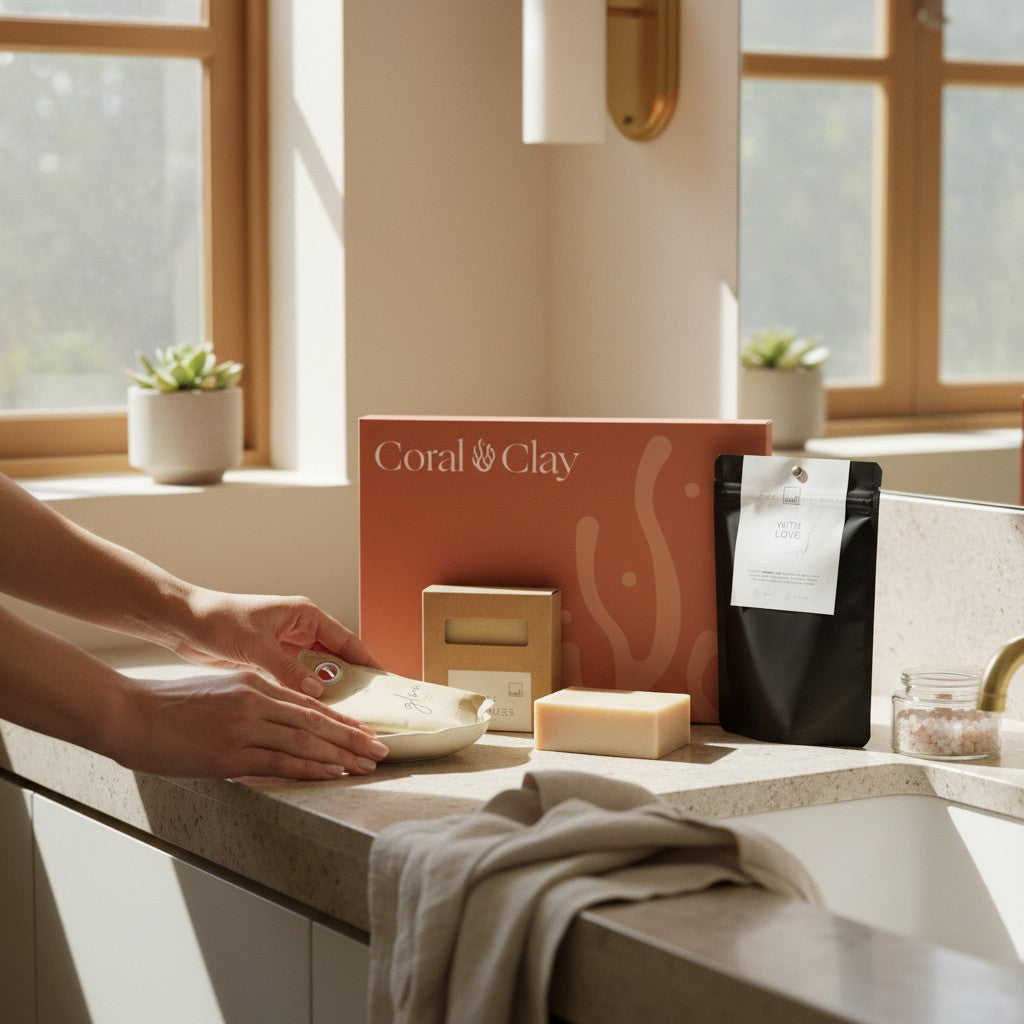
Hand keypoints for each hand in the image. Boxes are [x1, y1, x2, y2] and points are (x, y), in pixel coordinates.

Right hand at [112, 669, 389, 779]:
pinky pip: (280, 763)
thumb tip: (274, 726)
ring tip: (368, 765)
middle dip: (353, 739)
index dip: (341, 721)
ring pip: (306, 743)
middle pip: (317, 723)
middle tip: (381, 750)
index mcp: (253, 683)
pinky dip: (311, 770)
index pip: (309, 705)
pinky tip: (333, 775)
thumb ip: (249, 704)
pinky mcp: (229, 755)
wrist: (126, 712)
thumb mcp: (217, 691)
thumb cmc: (165, 705)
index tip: (365, 732)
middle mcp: (255, 701)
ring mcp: (244, 728)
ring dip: (342, 756)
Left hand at [169, 589, 379, 696]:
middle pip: (337, 658)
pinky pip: (299, 681)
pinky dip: (308, 697)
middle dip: (353, 681)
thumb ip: (288, 669)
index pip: (346, 641)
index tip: (384, 682)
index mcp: (304, 616)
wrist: (184, 622)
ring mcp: (287, 647)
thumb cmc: (218, 621)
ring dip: (330, 691)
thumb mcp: (256, 646)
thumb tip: (318, 691)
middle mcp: (300, 630)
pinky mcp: (272, 662)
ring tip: (347, 716)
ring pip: (319, 672)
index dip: (367, 661)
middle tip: (370, 707)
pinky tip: (315, 715)